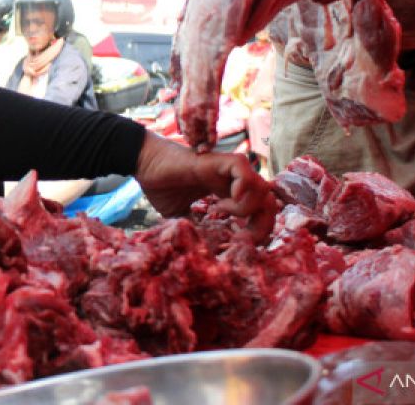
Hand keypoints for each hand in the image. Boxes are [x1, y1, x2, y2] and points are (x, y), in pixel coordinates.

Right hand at [134, 130, 277, 236]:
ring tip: (222, 212)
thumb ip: (196, 230)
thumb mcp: (181, 217)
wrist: (144, 163)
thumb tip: (205, 253)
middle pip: (270, 201)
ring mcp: (229, 169)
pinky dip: (242, 191)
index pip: (261, 209)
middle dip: (263, 225)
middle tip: (243, 238)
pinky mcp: (221, 160)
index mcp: (229, 192)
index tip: (240, 242)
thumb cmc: (160, 185)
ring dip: (248, 209)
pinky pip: (246, 173)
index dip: (259, 229)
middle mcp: (234, 180)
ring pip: (263, 188)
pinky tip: (221, 202)